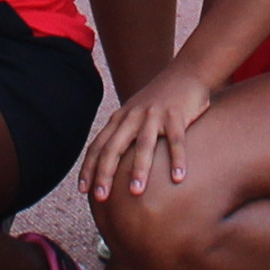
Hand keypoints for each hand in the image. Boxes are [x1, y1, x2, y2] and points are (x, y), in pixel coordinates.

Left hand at [79, 64, 216, 204]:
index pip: (98, 146)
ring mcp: (154, 115)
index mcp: (120, 119)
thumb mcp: (135, 114)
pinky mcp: (176, 114)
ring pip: (144, 145)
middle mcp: (133, 116)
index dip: (89, 168)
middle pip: (114, 147)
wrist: (185, 72)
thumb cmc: (159, 100)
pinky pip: (176, 140)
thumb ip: (123, 134)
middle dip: (105, 173)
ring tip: (136, 192)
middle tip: (101, 197)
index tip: (83, 190)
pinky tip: (178, 178)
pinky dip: (177, 159)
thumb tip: (111, 166)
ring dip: (139, 169)